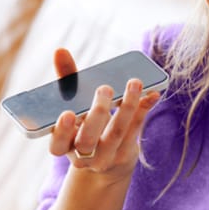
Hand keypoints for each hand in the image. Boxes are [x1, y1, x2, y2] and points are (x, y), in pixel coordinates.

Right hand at [48, 49, 159, 179]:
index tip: (69, 113)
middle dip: (97, 114)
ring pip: (116, 133)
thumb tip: (60, 51)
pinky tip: (151, 93)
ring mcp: (105, 158)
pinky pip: (135, 131)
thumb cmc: (85, 124)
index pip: (57, 145)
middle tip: (105, 89)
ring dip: (127, 106)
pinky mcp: (126, 154)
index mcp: (64, 146)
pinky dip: (143, 110)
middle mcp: (83, 156)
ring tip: (134, 83)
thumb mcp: (73, 104)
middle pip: (87, 141)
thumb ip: (66, 79)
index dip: (62, 132)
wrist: (106, 157)